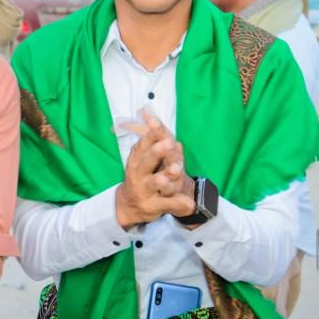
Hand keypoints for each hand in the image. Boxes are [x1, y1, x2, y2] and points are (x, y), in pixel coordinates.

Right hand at [115, 112, 196, 227]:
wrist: (129, 204)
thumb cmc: (140, 174)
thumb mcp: (142, 156)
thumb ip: (150, 137)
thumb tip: (148, 112)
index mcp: (137, 159)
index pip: (143, 143)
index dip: (151, 133)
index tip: (156, 122)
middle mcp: (138, 173)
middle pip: (147, 161)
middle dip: (157, 152)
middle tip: (168, 143)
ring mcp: (145, 190)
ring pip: (156, 182)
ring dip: (166, 177)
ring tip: (176, 170)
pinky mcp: (153, 205)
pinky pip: (167, 204)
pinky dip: (178, 204)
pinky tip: (189, 203)